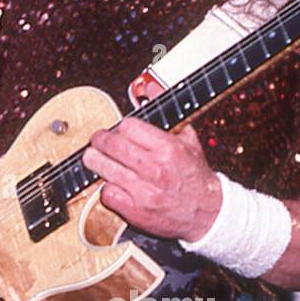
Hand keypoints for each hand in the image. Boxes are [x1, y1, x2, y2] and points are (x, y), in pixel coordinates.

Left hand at [82, 117, 221, 240]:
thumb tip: (151, 87)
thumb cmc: (195, 176)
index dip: (120, 127)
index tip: (119, 131)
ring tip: (93, 158)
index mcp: (168, 149)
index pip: (129, 127)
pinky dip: (106, 188)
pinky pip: (108, 194)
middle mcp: (155, 169)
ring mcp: (144, 192)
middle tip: (97, 141)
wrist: (206, 213)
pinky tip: (111, 183)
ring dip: (95, 161)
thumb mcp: (188, 140)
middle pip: (112, 146)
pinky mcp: (136, 211)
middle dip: (99, 140)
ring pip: (105, 169)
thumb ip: (167, 114)